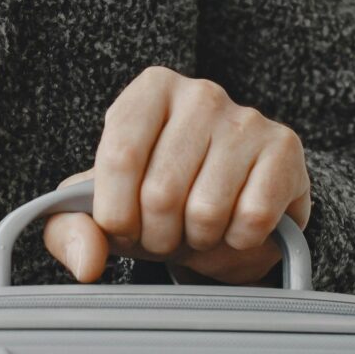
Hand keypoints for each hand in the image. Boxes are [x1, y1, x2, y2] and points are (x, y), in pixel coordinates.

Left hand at [41, 66, 310, 284]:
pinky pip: (251, 220)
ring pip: (206, 211)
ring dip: (198, 240)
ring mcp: (247, 119)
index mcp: (150, 91)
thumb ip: (70, 231)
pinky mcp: (284, 150)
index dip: (117, 212)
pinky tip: (234, 225)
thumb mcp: (100, 208)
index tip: (123, 227)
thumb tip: (88, 262)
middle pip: (161, 192)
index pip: (119, 157)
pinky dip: (237, 241)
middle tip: (166, 233)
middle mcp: (200, 94)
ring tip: (198, 228)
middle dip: (158, 235)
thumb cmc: (155, 198)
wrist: (230, 204)